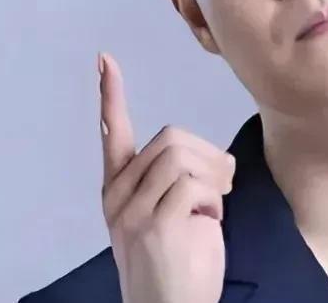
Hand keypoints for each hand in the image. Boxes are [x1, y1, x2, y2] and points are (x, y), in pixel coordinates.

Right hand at [98, 52, 235, 302]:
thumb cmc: (178, 267)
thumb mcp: (167, 216)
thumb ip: (172, 182)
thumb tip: (205, 157)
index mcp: (118, 192)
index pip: (113, 134)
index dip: (112, 96)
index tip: (106, 61)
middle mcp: (119, 198)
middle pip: (171, 138)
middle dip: (208, 156)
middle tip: (221, 189)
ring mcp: (134, 211)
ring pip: (183, 157)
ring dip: (214, 180)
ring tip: (211, 211)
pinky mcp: (157, 224)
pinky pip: (196, 186)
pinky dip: (214, 201)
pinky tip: (208, 225)